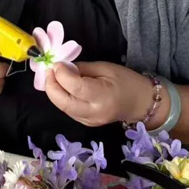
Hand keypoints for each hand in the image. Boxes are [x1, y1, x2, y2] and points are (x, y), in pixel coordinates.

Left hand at [45, 62, 159, 126]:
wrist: (140, 103)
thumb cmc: (126, 81)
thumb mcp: (105, 68)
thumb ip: (82, 69)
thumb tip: (62, 68)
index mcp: (103, 96)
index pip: (75, 87)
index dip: (61, 75)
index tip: (56, 64)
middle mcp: (94, 112)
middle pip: (63, 102)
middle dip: (51, 86)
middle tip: (49, 71)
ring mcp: (89, 121)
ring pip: (63, 108)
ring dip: (54, 92)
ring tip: (53, 78)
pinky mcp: (86, 123)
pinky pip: (68, 111)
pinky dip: (61, 98)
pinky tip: (62, 88)